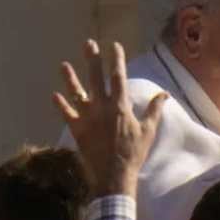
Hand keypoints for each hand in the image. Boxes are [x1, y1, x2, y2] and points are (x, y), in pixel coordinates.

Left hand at [53, 39, 168, 196]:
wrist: (114, 175)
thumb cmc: (134, 154)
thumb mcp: (148, 131)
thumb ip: (154, 111)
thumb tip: (164, 94)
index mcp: (120, 106)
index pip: (118, 77)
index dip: (116, 60)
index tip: (113, 45)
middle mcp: (102, 107)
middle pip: (96, 78)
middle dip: (92, 60)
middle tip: (88, 43)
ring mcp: (87, 118)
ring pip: (77, 93)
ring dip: (70, 79)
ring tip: (63, 65)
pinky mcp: (77, 130)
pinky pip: (67, 114)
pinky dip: (60, 105)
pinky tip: (54, 95)